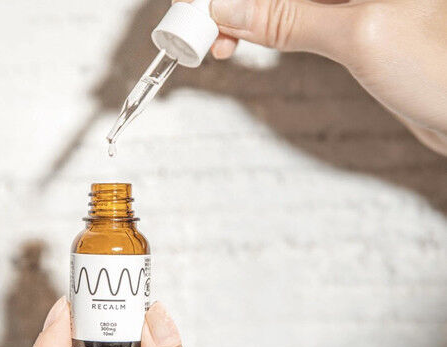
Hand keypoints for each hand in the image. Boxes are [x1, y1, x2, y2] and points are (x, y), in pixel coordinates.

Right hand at [185, 0, 446, 154]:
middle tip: (197, 21)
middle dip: (231, 0)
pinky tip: (241, 42)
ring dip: (241, 15)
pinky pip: (292, 17)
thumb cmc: (446, 68)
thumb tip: (228, 7)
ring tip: (214, 40)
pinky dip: (262, 30)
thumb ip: (288, 17)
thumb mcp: (359, 34)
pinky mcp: (348, 22)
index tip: (198, 1)